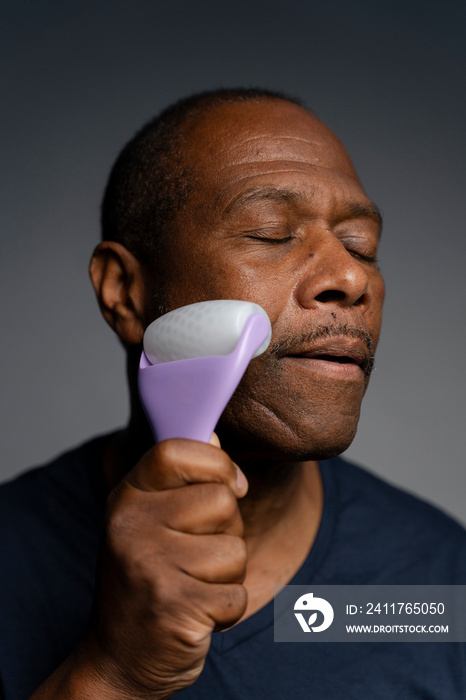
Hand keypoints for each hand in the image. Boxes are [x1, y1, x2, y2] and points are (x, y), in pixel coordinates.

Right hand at [85, 435, 247, 698]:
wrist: (119, 659)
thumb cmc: (147, 580)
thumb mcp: (149, 522)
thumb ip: (180, 481)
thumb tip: (215, 433)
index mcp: (127, 497)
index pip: (176, 449)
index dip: (216, 462)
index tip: (232, 484)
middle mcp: (131, 526)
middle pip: (223, 501)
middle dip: (228, 532)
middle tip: (196, 557)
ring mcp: (150, 566)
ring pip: (235, 549)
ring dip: (228, 575)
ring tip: (193, 586)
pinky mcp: (174, 607)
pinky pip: (237, 594)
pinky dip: (227, 610)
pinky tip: (196, 613)